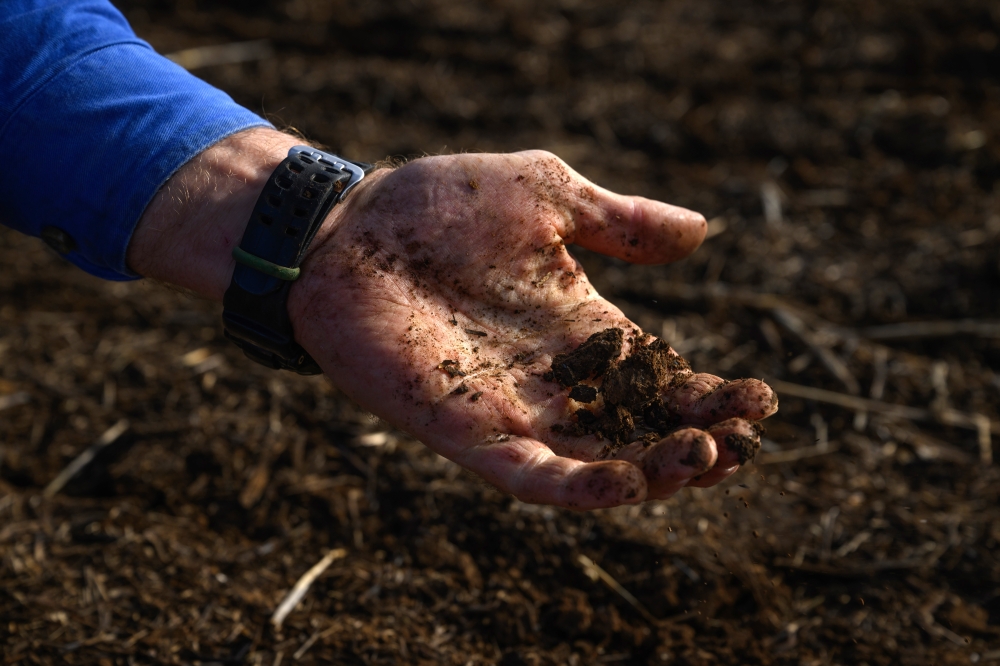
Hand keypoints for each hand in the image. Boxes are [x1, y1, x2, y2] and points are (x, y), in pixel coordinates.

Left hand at [288, 150, 776, 508]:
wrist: (345, 226)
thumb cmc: (439, 204)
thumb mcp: (547, 197)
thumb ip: (619, 222)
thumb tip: (702, 229)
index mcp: (582, 328)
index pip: (661, 377)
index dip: (713, 395)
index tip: (763, 398)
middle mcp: (556, 379)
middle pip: (640, 431)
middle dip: (696, 445)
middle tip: (741, 444)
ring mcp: (512, 409)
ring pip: (597, 463)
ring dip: (654, 473)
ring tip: (708, 461)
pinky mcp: (465, 430)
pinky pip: (530, 476)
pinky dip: (580, 489)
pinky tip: (628, 483)